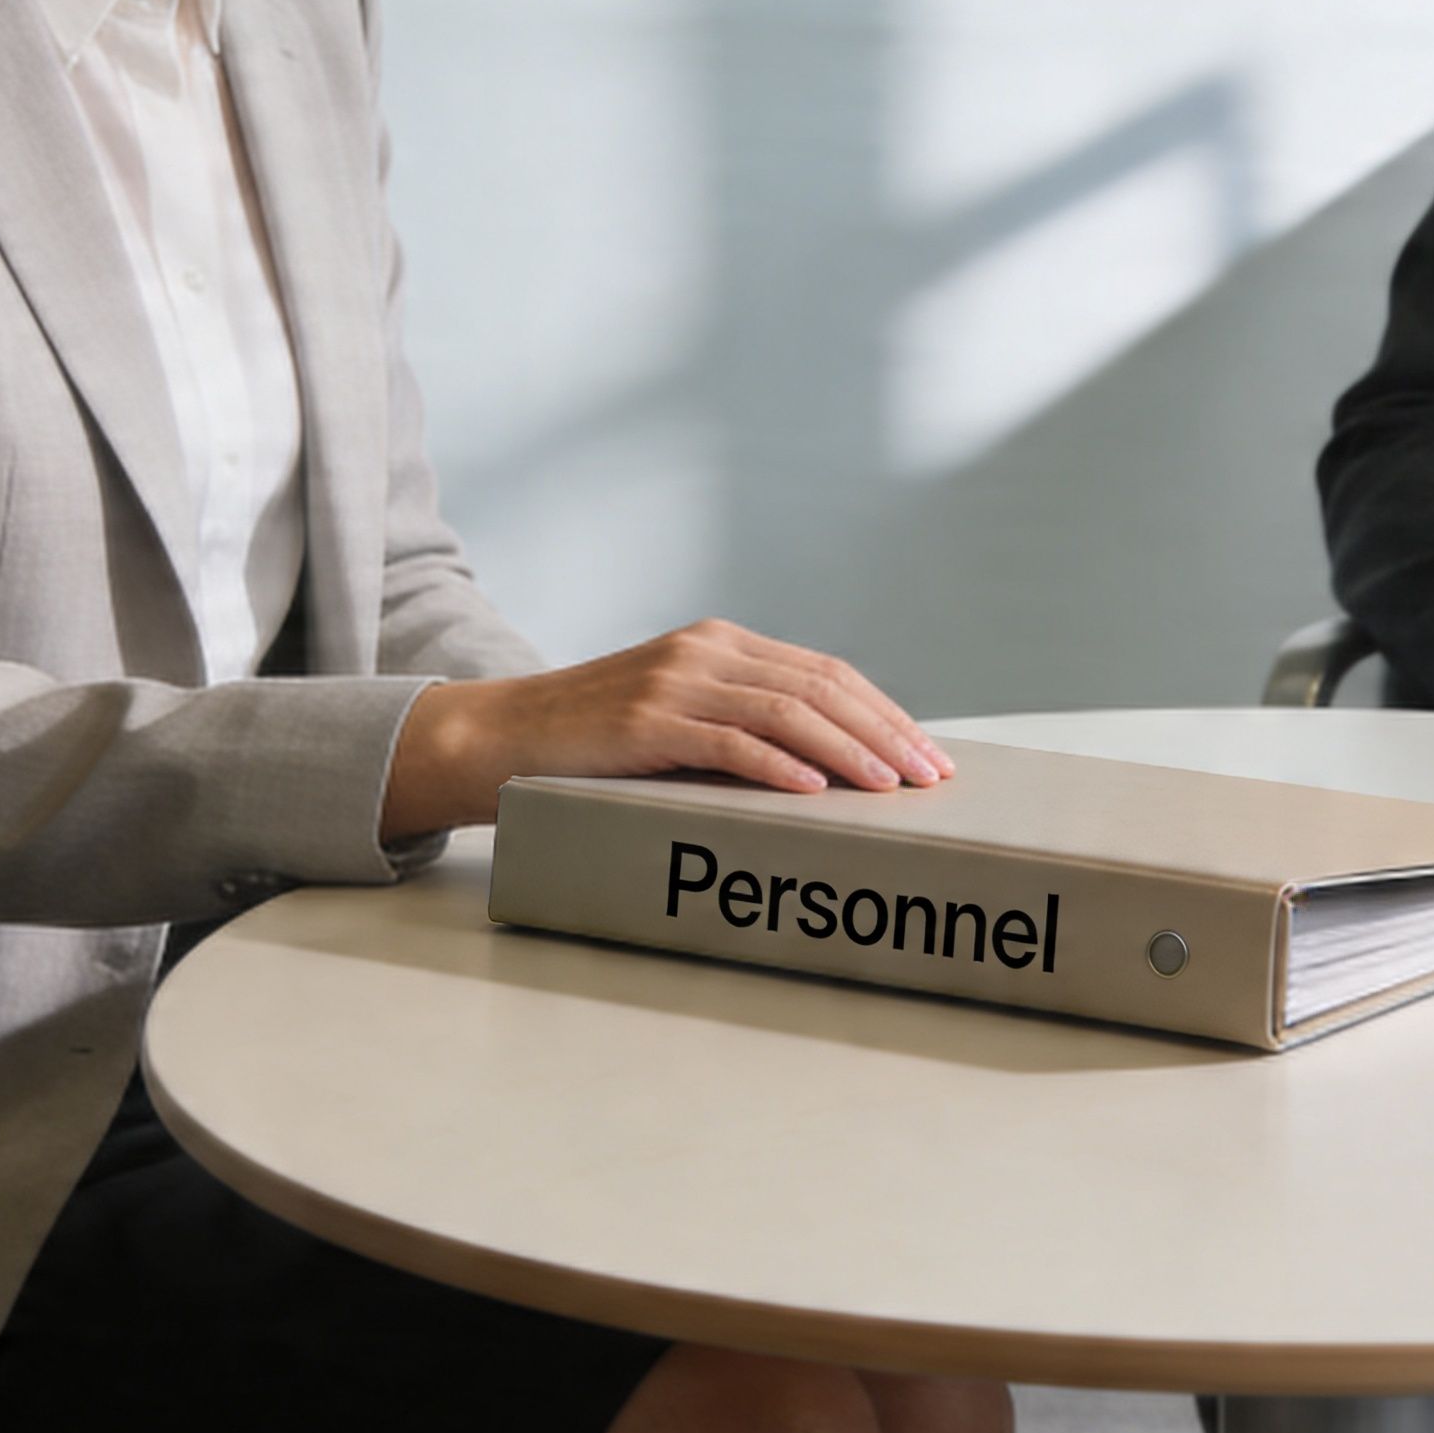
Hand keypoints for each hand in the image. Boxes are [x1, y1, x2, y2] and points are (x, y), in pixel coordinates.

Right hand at [381, 620, 951, 840]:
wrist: (503, 735)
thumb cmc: (596, 740)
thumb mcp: (678, 714)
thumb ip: (740, 721)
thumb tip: (827, 766)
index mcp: (721, 644)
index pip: (825, 673)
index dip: (884, 712)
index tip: (928, 753)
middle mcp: (705, 651)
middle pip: (820, 687)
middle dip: (885, 732)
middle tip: (930, 776)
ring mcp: (675, 681)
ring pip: (786, 711)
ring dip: (849, 751)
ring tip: (889, 786)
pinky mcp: (647, 720)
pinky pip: (728, 741)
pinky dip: (779, 765)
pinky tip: (815, 789)